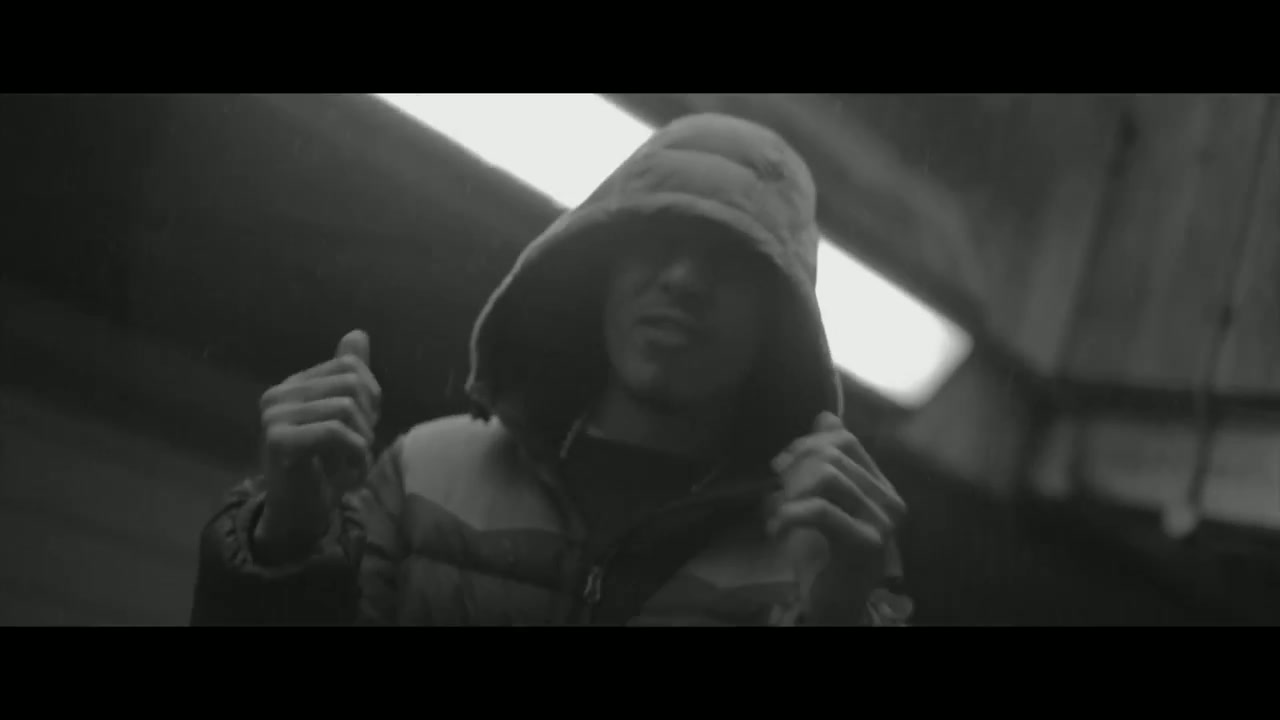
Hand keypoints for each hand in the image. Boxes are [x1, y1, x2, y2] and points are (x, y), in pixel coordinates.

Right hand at [256, 330, 381, 556]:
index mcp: (294, 385)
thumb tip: (358, 334)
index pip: (349, 367)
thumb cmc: (322, 469)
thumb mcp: (343, 419)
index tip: (364, 428)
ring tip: (351, 465)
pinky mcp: (279, 440)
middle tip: (358, 450)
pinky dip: (354, 456)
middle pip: (352, 385)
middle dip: (368, 421)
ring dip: (362, 443)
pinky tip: (348, 476)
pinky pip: (335, 433)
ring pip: (346, 408)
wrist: (298, 515)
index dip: (372, 397)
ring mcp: (274, 416)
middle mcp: (279, 395)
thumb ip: (348, 377)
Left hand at [767, 411, 906, 624]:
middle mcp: (889, 501)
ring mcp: (881, 522)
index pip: (846, 441)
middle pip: (831, 456)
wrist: (834, 604)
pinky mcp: (865, 544)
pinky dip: (788, 514)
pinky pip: (819, 509)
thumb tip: (825, 416)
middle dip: (793, 468)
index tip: (781, 464)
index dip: (807, 444)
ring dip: (789, 492)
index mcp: (881, 486)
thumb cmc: (825, 556)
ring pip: (825, 477)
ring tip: (776, 513)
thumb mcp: (820, 500)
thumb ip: (824, 461)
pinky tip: (775, 529)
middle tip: (775, 491)